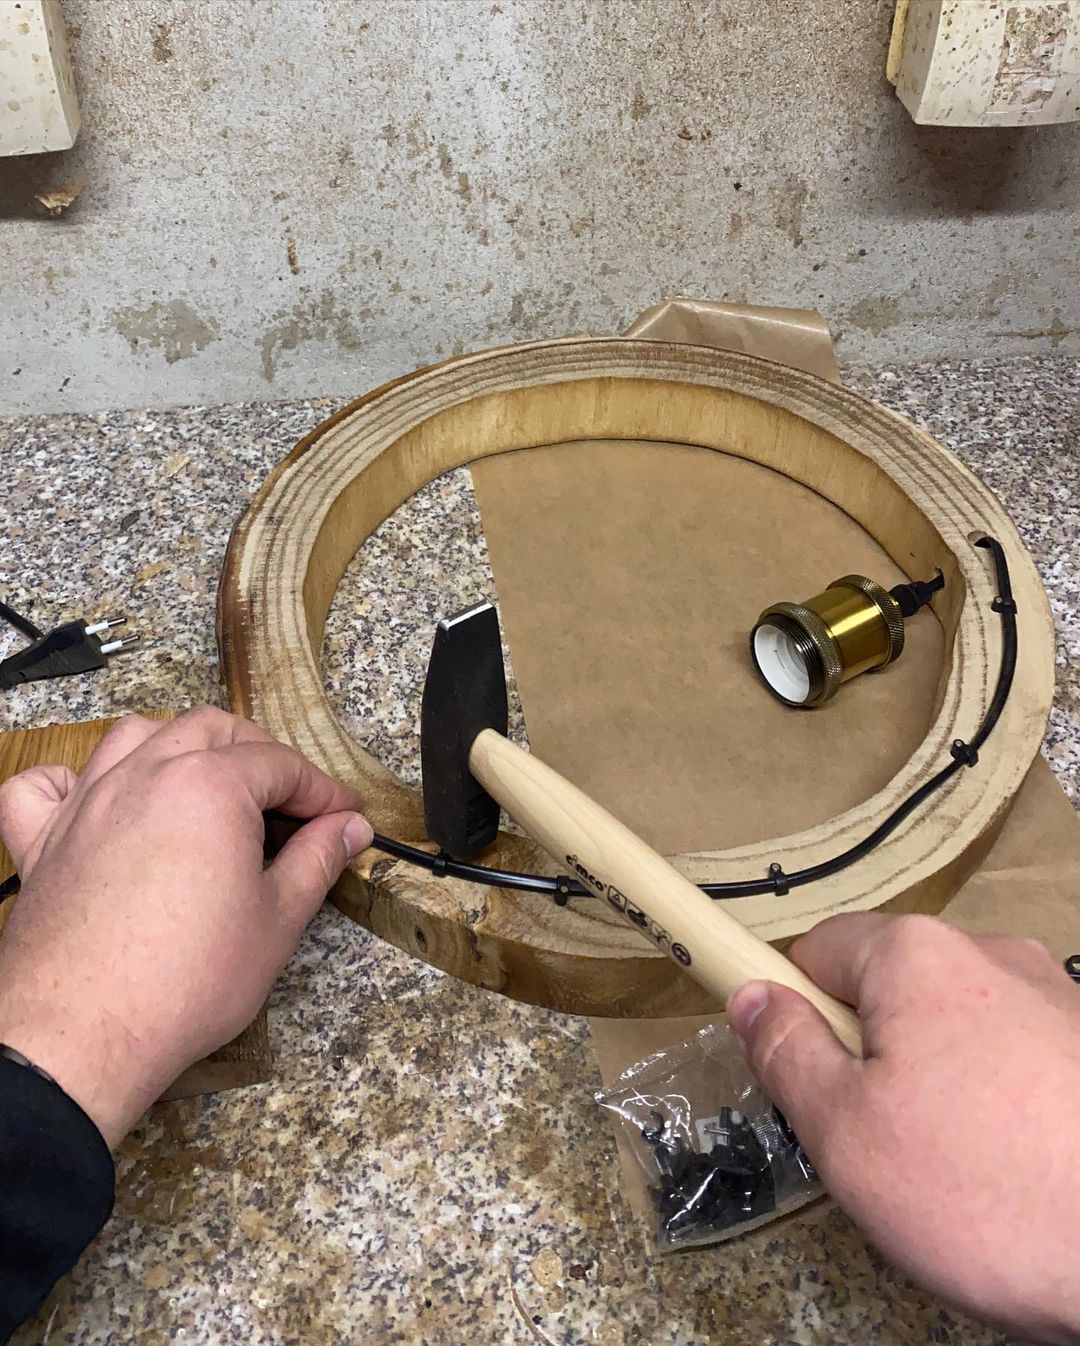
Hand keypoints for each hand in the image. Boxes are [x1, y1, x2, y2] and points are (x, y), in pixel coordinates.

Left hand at [0, 708, 371, 1146]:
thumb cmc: (182, 983)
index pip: (281, 765)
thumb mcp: (277, 920)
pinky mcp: (42, 841)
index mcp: (209, 785)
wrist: (84, 1035)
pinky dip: (72, 780)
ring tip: (207, 784)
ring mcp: (87, 803)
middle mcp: (145, 776)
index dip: (323, 791)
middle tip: (289, 801)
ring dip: (179, 745)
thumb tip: (348, 829)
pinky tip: (99, 801)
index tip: (343, 817)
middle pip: (212, 730)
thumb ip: (316, 861)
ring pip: (135, 735)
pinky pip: (43, 786)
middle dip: (259, 753)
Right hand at [728, 913, 1079, 1345]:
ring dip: (938, 1077)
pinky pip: (1016, 1055)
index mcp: (919, 956)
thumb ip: (787, 1053)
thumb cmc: (985, 1193)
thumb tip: (752, 997)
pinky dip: (1000, 1097)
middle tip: (873, 1138)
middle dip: (871, 1053)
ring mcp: (1057, 998)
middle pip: (891, 987)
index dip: (794, 1009)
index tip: (799, 1073)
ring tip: (954, 1165)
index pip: (817, 950)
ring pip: (956, 1026)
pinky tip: (1014, 1166)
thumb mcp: (844, 1133)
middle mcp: (992, 954)